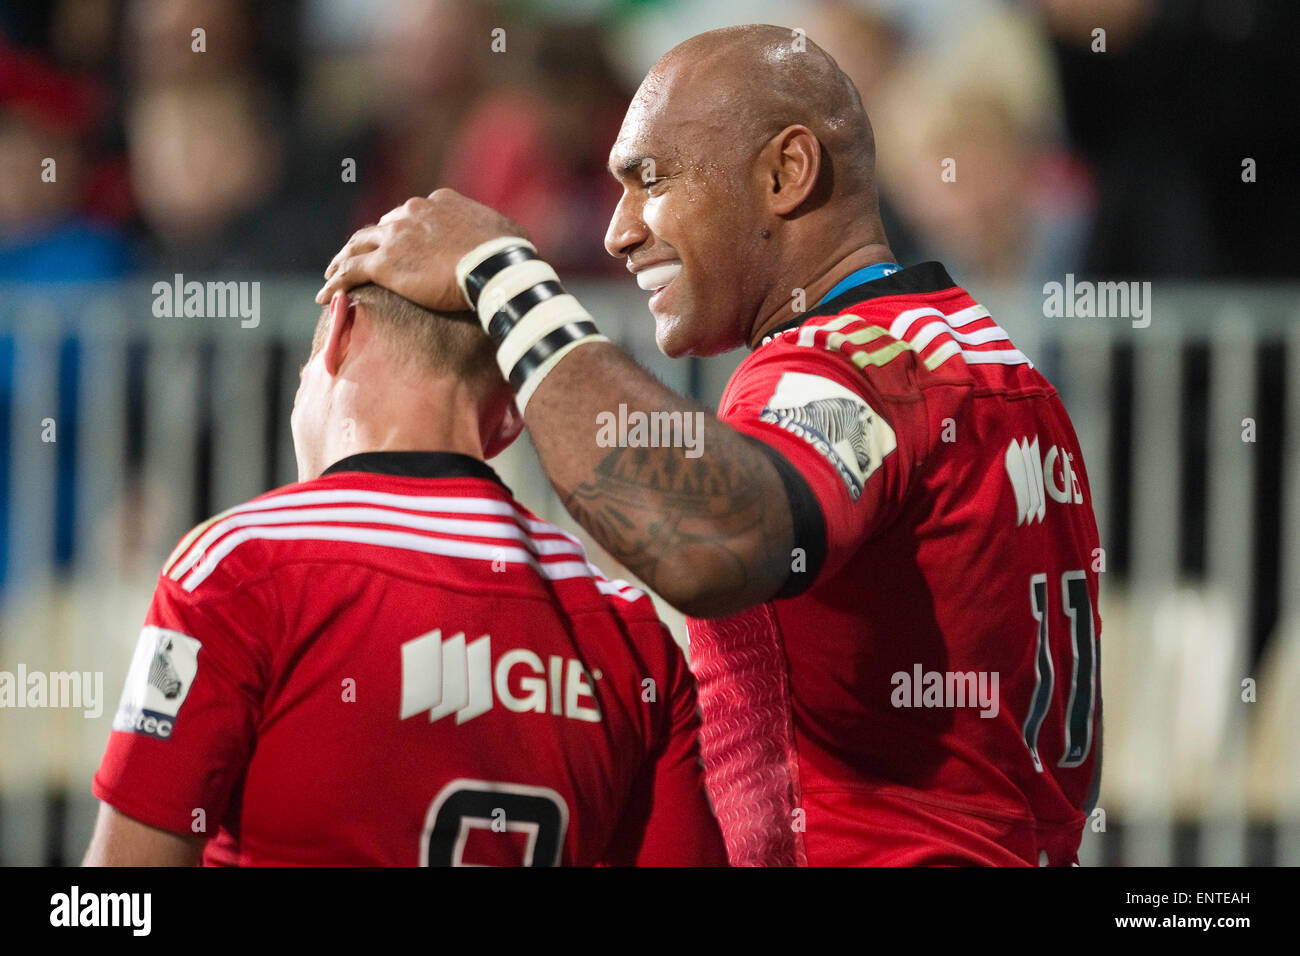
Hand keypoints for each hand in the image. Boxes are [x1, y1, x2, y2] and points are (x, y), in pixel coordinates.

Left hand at [315, 189, 528, 310]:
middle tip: (361, 259)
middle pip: (381, 227)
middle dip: (370, 243)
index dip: (403, 230)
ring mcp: (395, 236)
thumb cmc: (509, 254)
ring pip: (358, 244)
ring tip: (332, 274)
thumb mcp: (508, 233)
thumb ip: (496, 233)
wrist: (493, 267)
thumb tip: (509, 243)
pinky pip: (350, 271)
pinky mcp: (384, 263)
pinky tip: (324, 296)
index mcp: (439, 202)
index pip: (412, 214)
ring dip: (343, 259)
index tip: (400, 245)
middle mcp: (412, 212)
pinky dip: (336, 282)